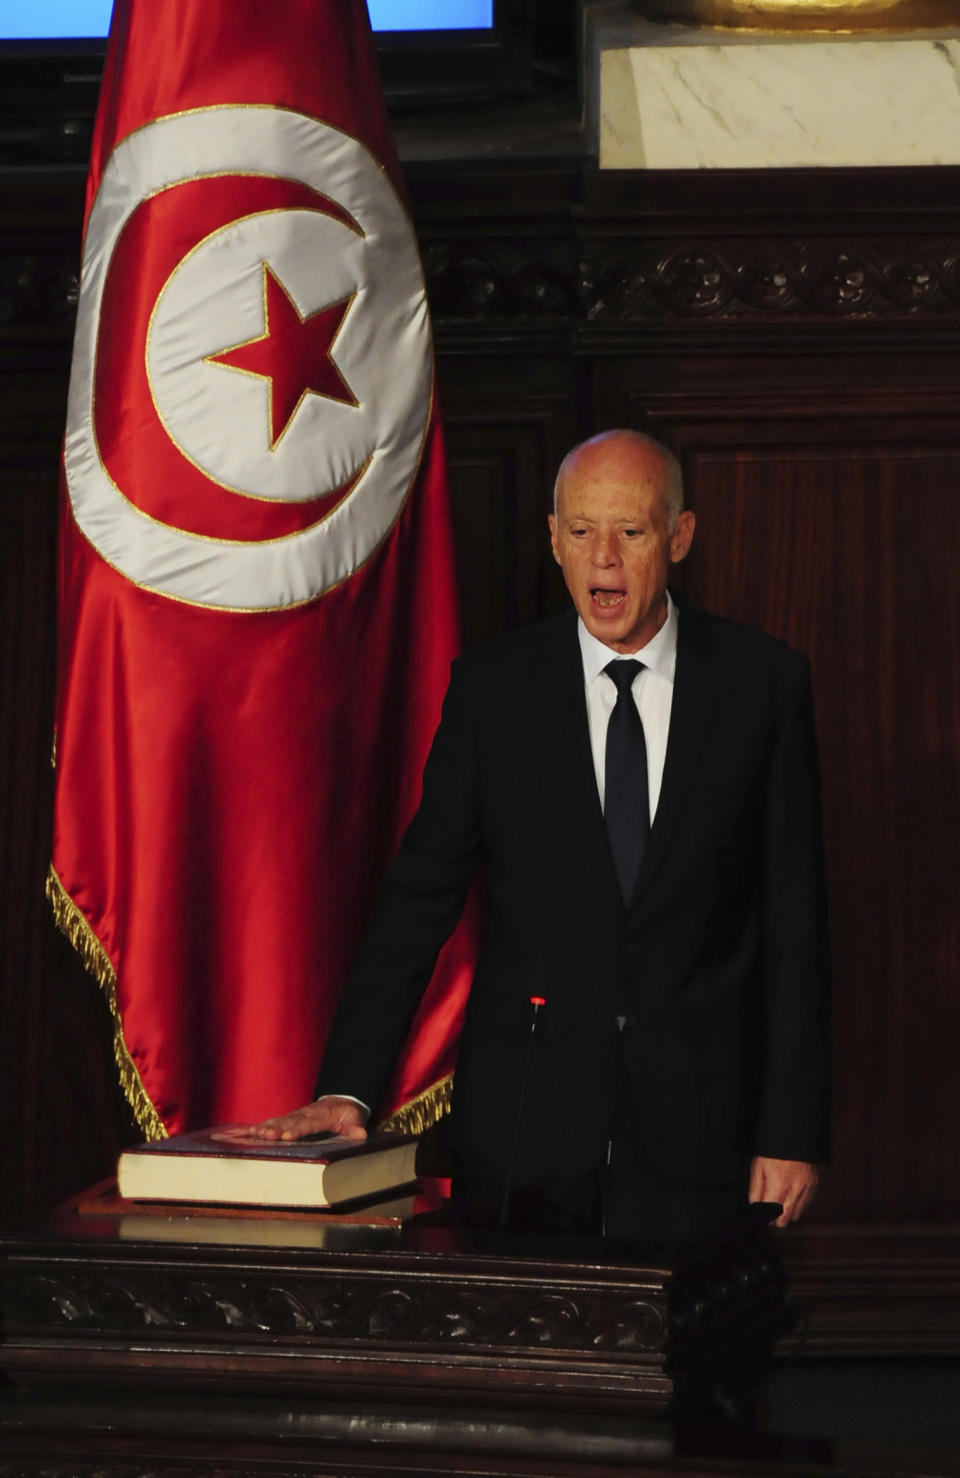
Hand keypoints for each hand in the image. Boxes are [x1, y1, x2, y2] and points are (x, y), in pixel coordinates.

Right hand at [241, 1096, 368, 1142]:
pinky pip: (277, 1120)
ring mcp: (298, 1114)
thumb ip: (355, 1127)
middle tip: (265, 1135)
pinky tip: (252, 1131)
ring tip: (254, 1133)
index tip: (286, 1136)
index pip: (308, 1124)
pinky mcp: (292, 1118)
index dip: (297, 1130)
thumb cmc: (348, 1113)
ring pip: (281, 1120)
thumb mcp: (355, 1118)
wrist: (342, 1100)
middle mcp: (306, 1113)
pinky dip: (264, 1125)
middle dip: (277, 1128)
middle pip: (290, 1121)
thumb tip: (361, 1134)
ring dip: (268, 1126)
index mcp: (321, 1115)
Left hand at [748, 1156, 817, 1227]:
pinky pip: (807, 1204)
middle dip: (777, 1219)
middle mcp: (795, 1189)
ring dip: (788, 1212)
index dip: (766, 1217)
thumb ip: (756, 1190)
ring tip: (781, 1202)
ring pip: (797, 1214)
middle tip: (771, 1212)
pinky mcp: (814, 1184)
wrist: (792, 1135)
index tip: (763, 1216)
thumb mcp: (758, 1167)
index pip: (772, 1214)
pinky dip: (798, 1204)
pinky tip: (791, 1195)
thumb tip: (754, 1206)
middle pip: (786, 1219)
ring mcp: (807, 1188)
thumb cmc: (772, 1151)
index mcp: (779, 1185)